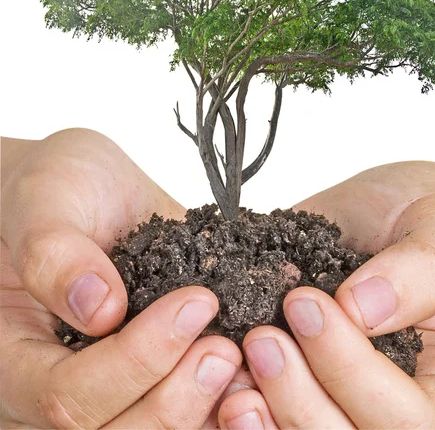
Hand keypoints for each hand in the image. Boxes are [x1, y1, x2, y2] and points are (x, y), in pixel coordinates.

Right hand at [0, 128, 242, 428]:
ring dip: (201, 411)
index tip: (194, 303)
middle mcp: (53, 386)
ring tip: (241, 361)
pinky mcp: (145, 376)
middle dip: (174, 400)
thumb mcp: (46, 198)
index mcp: (14, 355)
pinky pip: (178, 412)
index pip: (65, 395)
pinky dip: (216, 405)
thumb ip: (55, 252)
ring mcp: (103, 387)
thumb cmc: (55, 188)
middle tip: (225, 349)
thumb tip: (99, 308)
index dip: (135, 361)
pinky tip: (249, 374)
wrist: (89, 188)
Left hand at [216, 162, 434, 428]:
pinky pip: (275, 415)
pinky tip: (223, 379)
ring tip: (236, 365)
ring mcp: (346, 396)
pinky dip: (244, 409)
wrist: (400, 213)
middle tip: (262, 339)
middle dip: (298, 401)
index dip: (350, 372)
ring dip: (265, 416)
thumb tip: (363, 306)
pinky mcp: (305, 377)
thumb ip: (423, 268)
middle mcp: (396, 405)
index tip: (307, 303)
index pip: (410, 420)